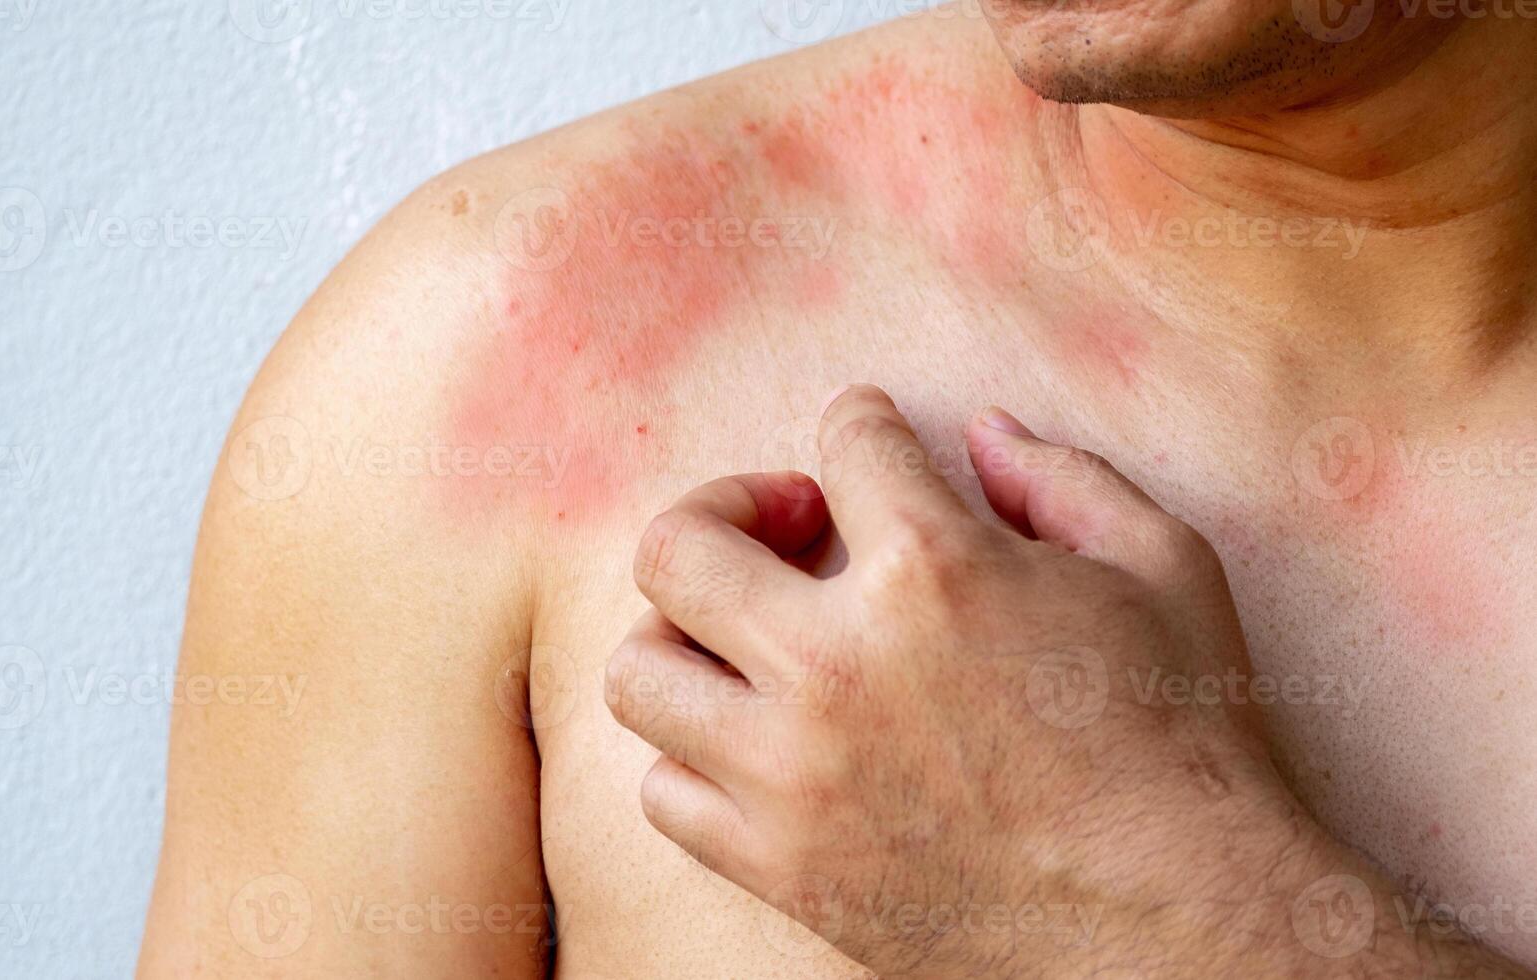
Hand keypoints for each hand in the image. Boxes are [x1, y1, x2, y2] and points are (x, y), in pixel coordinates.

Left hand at [604, 385, 1527, 977]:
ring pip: (641, 670)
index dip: (862, 422)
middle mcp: (834, 664)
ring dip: (685, 632)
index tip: (871, 442)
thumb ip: (1062, 477)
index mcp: (934, 570)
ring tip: (751, 637)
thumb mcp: (1164, 569)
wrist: (1183, 930)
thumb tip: (981, 430)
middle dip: (725, 505)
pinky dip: (693, 754)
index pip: (843, 441)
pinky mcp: (782, 865)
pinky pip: (664, 792)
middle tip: (790, 528)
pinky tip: (759, 738)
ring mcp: (793, 774)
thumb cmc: (1185, 744)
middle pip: (679, 546)